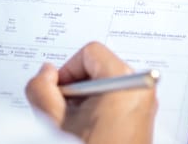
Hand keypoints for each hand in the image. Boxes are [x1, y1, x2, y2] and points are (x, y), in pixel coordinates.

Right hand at [26, 42, 156, 143]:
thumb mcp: (55, 122)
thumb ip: (42, 90)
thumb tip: (44, 74)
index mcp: (125, 81)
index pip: (90, 53)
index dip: (66, 72)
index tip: (56, 94)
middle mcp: (141, 90)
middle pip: (99, 69)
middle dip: (75, 91)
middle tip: (62, 116)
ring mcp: (145, 106)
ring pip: (106, 88)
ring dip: (84, 105)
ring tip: (74, 130)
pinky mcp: (143, 120)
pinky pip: (116, 103)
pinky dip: (97, 113)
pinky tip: (86, 135)